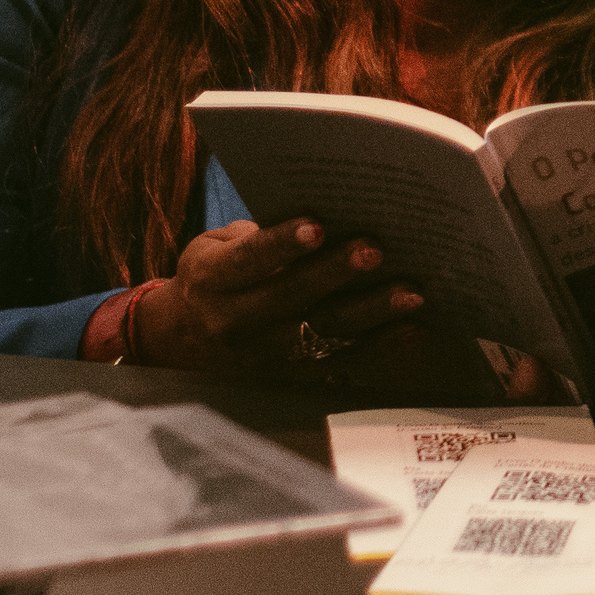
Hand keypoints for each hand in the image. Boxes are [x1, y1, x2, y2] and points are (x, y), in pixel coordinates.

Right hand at [138, 217, 420, 381]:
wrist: (180, 340)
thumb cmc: (214, 274)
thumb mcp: (215, 247)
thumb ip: (257, 235)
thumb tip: (324, 215)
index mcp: (211, 280)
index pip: (246, 261)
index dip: (280, 244)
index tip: (318, 226)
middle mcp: (232, 321)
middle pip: (288, 298)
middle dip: (334, 274)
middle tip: (376, 251)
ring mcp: (261, 355)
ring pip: (319, 335)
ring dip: (370, 314)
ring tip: (411, 293)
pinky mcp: (287, 378)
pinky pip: (338, 364)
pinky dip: (379, 347)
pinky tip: (413, 327)